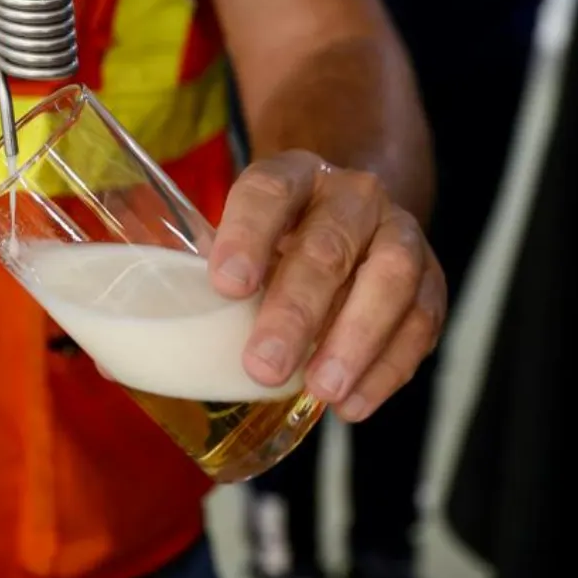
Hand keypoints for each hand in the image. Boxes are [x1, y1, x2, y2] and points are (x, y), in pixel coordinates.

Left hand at [207, 150, 445, 421]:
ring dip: (356, 338)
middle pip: (328, 244)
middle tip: (262, 365)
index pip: (269, 191)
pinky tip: (352, 403)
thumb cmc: (282, 241)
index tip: (225, 286)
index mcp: (294, 174)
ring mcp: (399, 232)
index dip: (246, 235)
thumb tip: (145, 344)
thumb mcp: (245, 238)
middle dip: (296, 310)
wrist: (354, 217)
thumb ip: (209, 275)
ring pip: (390, 276)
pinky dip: (389, 367)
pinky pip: (421, 320)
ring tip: (321, 390)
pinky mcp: (432, 278)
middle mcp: (352, 194)